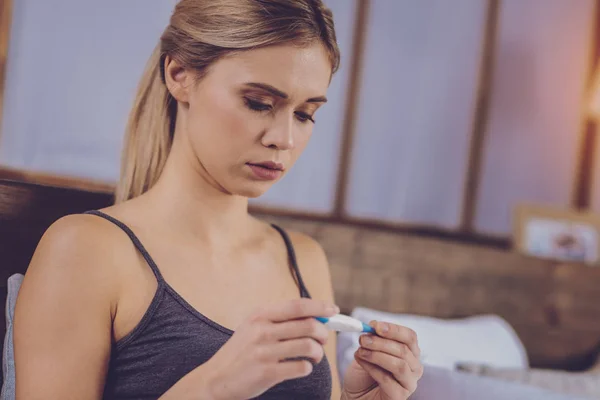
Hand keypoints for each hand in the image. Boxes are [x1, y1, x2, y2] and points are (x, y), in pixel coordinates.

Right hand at [201, 298, 338, 399]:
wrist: (215, 378)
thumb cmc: (241, 352)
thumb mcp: (253, 327)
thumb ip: (279, 319)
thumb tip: (315, 315)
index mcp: (260, 315)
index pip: (297, 305)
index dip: (320, 306)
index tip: (333, 310)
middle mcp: (261, 331)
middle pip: (307, 325)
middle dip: (323, 332)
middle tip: (323, 339)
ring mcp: (263, 352)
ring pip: (308, 346)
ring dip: (318, 352)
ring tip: (314, 356)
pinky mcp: (266, 373)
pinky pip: (300, 367)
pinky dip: (307, 368)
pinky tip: (302, 368)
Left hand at [341, 321, 423, 399]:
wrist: (356, 396)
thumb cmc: (364, 373)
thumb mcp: (368, 350)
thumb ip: (373, 338)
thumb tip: (373, 326)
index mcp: (410, 353)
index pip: (410, 337)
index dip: (393, 329)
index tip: (375, 325)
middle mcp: (414, 368)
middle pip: (404, 350)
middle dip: (381, 342)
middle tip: (363, 339)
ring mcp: (409, 384)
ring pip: (399, 365)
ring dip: (377, 355)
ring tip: (360, 351)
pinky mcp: (400, 397)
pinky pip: (387, 380)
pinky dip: (372, 368)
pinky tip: (360, 361)